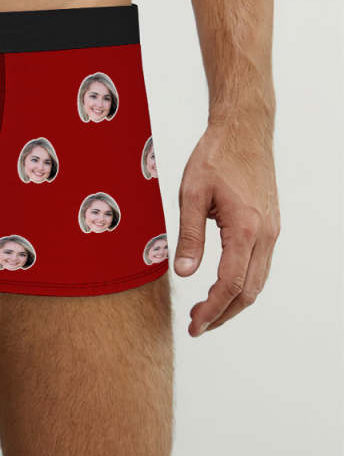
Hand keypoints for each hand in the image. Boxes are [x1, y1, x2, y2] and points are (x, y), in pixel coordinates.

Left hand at [173, 118, 279, 335]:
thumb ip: (189, 236)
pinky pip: (260, 265)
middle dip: (223, 313)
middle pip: (249, 291)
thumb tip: (184, 273)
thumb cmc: (215, 157)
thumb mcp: (191, 194)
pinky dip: (242, 283)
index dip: (212, 309)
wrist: (244, 131)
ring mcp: (272, 231)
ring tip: (204, 310)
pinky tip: (221, 284)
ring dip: (233, 300)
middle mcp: (266, 234)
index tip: (194, 324)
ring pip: (258, 280)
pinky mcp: (270, 225)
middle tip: (196, 325)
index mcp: (246, 228)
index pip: (230, 283)